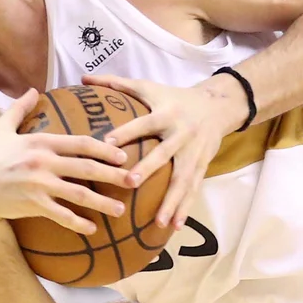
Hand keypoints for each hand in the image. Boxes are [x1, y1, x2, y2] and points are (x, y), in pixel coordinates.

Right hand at [0, 89, 134, 234]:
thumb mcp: (1, 128)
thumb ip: (19, 108)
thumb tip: (32, 90)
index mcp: (40, 141)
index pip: (80, 143)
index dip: (104, 148)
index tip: (123, 155)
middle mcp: (43, 162)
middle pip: (86, 168)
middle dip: (113, 175)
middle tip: (134, 181)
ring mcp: (38, 184)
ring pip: (78, 194)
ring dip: (102, 203)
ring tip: (120, 211)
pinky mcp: (32, 204)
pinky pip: (60, 215)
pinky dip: (77, 223)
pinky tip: (92, 229)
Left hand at [86, 72, 245, 230]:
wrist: (217, 105)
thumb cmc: (174, 97)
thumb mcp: (149, 87)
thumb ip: (116, 83)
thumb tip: (84, 76)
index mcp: (166, 113)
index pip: (144, 123)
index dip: (126, 132)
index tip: (107, 143)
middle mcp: (182, 133)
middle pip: (165, 153)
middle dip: (149, 168)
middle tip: (130, 183)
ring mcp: (195, 152)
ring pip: (183, 178)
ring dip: (172, 201)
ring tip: (159, 222)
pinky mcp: (202, 165)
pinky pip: (193, 189)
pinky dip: (185, 208)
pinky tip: (174, 227)